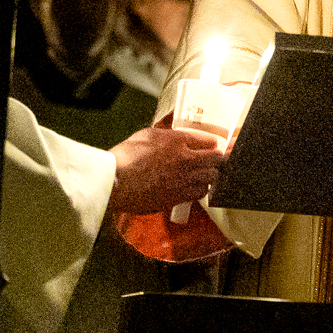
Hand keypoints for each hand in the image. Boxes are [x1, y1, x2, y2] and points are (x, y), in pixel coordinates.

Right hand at [108, 124, 225, 214]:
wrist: (115, 182)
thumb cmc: (126, 156)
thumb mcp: (147, 134)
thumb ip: (168, 135)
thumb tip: (180, 138)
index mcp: (178, 141)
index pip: (209, 140)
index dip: (214, 143)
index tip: (215, 145)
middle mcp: (186, 160)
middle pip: (216, 159)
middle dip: (217, 159)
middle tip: (214, 159)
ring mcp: (184, 181)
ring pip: (211, 178)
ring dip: (209, 175)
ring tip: (204, 173)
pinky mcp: (178, 198)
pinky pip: (200, 193)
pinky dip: (201, 189)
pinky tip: (194, 186)